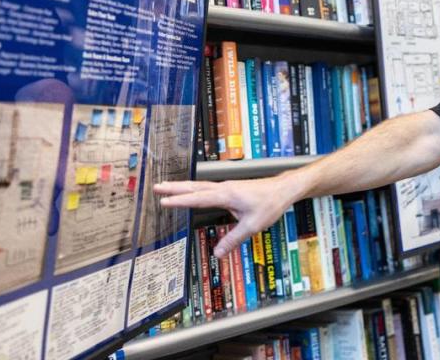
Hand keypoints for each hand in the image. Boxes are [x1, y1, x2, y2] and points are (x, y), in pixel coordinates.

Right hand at [155, 177, 295, 257]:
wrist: (283, 189)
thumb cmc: (269, 204)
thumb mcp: (252, 225)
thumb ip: (233, 239)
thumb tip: (217, 253)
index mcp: (226, 195)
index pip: (197, 198)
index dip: (180, 200)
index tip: (163, 200)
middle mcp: (223, 188)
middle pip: (194, 187)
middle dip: (174, 187)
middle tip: (156, 187)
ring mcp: (226, 187)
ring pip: (199, 186)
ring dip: (182, 186)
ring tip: (166, 186)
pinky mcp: (230, 188)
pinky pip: (206, 188)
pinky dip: (194, 189)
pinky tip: (190, 192)